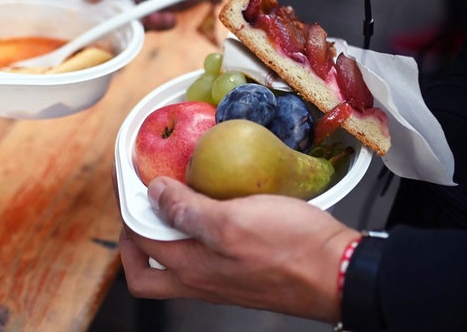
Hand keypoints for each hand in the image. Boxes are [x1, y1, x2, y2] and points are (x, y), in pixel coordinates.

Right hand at [65, 0, 226, 29]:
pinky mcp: (152, 4)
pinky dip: (156, 23)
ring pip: (120, 17)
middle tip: (122, 23)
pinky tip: (169, 17)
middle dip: (109, 17)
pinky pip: (144, 22)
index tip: (68, 19)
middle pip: (95, 4)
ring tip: (157, 15)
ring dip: (136, 22)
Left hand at [120, 176, 361, 322]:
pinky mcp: (244, 274)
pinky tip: (216, 210)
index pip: (138, 244)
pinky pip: (207, 259)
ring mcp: (223, 281)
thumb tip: (153, 194)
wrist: (339, 273)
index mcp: (192, 269)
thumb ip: (188, 211)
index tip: (128, 185)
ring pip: (178, 265)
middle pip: (148, 272)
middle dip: (135, 240)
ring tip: (176, 203)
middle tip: (140, 208)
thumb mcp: (233, 221)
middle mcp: (202, 281)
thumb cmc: (291, 249)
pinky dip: (199, 237)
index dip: (127, 211)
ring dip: (168, 236)